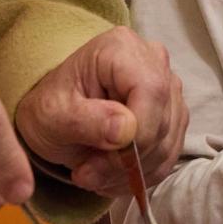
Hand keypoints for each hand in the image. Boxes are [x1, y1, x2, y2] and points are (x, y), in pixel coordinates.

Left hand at [14, 27, 187, 198]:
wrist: (54, 114)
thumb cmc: (50, 107)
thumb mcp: (53, 116)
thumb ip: (88, 121)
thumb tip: (126, 130)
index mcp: (122, 48)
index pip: (151, 92)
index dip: (135, 136)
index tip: (97, 164)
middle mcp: (153, 61)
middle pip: (162, 122)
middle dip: (124, 161)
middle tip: (85, 174)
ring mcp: (168, 88)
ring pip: (167, 144)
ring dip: (130, 172)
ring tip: (93, 175)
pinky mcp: (172, 115)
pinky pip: (169, 155)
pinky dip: (140, 174)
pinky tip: (110, 175)